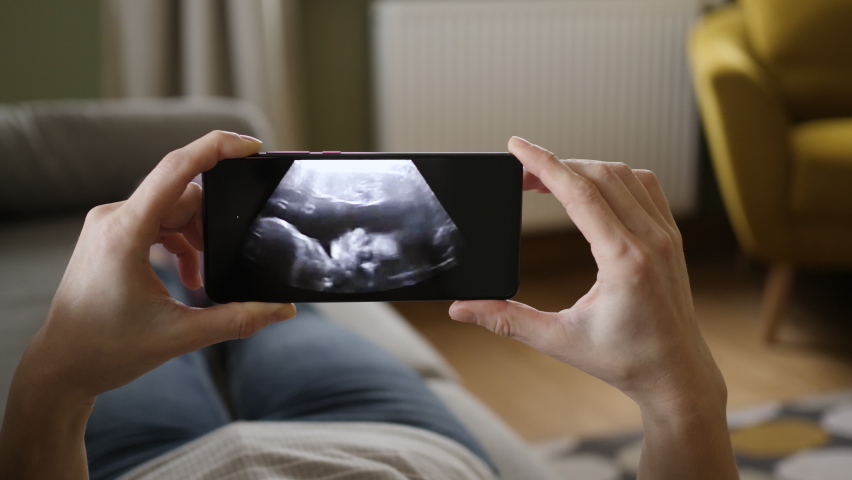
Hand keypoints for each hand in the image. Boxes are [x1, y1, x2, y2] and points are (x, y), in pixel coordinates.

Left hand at [19, 131, 296, 400]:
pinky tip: (188, 278)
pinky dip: (180, 244)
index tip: (252, 146)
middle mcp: (113, 218)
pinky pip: (158, 223)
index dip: (216, 148)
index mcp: (125, 232)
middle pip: (183, 197)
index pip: (176, 169)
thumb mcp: (181, 336)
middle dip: (213, 226)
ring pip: (172, 210)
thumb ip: (238, 320)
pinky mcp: (111, 235)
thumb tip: (282, 309)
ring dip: (197, 238)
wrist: (61, 367)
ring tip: (201, 280)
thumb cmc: (107, 350)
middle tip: (228, 261)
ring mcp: (109, 225)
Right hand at [450, 137, 724, 413]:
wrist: (677, 375)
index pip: (579, 192)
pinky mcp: (672, 237)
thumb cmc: (625, 360)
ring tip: (550, 180)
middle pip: (598, 174)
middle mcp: (651, 239)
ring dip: (584, 168)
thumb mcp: (559, 340)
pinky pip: (645, 186)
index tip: (516, 146)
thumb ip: (506, 321)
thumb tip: (462, 309)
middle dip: (555, 165)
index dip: (543, 163)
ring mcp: (667, 235)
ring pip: (623, 174)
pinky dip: (614, 176)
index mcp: (624, 260)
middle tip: (521, 174)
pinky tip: (593, 188)